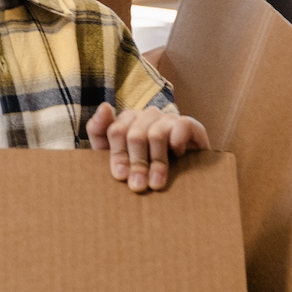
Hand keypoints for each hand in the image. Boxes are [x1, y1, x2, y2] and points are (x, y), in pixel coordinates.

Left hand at [86, 103, 209, 192]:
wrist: (179, 182)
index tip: (120, 176)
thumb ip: (100, 131)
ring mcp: (169, 119)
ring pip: (156, 135)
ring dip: (156, 163)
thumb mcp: (115, 155)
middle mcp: (148, 116)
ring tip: (156, 184)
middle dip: (136, 164)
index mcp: (128, 121)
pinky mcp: (191, 125)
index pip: (116, 131)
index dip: (118, 155)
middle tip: (138, 186)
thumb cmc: (143, 168)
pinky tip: (178, 155)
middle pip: (135, 135)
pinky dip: (178, 141)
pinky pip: (183, 125)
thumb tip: (105, 106)